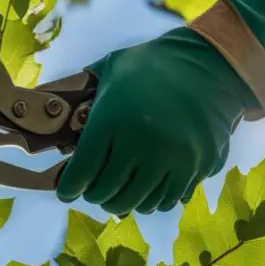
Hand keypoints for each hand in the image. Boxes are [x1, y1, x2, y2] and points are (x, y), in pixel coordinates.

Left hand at [55, 27, 252, 215]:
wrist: (209, 63)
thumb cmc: (154, 64)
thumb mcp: (112, 69)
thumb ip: (86, 92)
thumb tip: (55, 108)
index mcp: (112, 121)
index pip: (81, 174)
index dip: (69, 188)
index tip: (67, 190)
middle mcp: (141, 145)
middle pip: (106, 193)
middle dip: (95, 194)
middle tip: (94, 189)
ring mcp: (172, 160)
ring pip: (137, 203)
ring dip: (124, 200)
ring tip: (121, 190)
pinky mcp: (197, 168)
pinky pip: (167, 200)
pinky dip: (153, 199)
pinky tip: (147, 187)